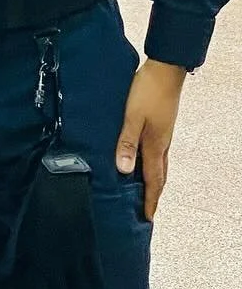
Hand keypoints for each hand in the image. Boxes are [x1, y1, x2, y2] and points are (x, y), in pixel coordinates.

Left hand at [114, 58, 186, 221]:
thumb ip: (126, 143)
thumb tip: (124, 170)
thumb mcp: (132, 118)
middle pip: (160, 176)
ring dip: (153, 181)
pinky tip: (141, 162)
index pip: (154, 180)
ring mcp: (163, 135)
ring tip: (143, 192)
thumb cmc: (147, 92)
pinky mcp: (161, 126)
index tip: (148, 218)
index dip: (150, 200)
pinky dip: (151, 165)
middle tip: (147, 210)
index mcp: (155, 145)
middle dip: (154, 195)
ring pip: (159, 165)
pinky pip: (157, 153)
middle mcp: (162, 144)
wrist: (165, 70)